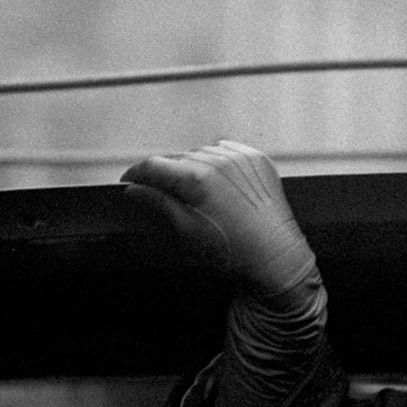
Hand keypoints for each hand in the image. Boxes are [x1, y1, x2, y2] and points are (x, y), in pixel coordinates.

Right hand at [121, 140, 319, 298]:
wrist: (275, 256)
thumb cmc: (236, 250)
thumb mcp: (188, 229)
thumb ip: (159, 203)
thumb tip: (136, 190)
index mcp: (199, 178)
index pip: (155, 164)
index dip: (137, 173)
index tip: (130, 180)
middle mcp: (220, 162)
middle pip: (178, 158)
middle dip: (166, 174)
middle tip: (163, 194)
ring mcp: (241, 158)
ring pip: (201, 152)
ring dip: (192, 167)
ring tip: (197, 194)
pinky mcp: (257, 159)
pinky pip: (227, 150)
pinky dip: (217, 161)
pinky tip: (218, 181)